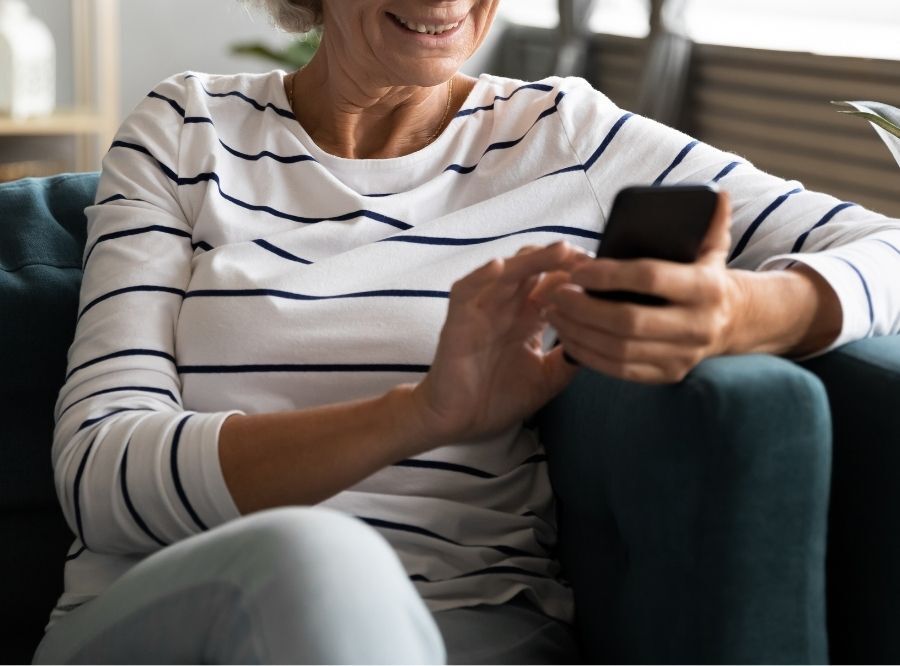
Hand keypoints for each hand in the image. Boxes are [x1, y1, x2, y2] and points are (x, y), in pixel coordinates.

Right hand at [409, 242, 589, 445]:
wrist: (458, 423)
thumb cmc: (497, 398)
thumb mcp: (546, 378)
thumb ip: (570, 357)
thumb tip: (605, 340)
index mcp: (528, 317)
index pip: (555, 283)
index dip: (578, 277)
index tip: (607, 277)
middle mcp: (506, 307)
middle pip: (535, 268)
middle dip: (563, 261)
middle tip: (591, 261)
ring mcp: (482, 310)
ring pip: (507, 272)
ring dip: (533, 259)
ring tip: (561, 251)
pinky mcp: (458, 320)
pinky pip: (466, 290)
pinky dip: (481, 277)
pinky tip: (500, 268)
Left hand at [541, 192, 742, 383]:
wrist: (732, 321)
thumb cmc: (707, 275)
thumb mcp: (713, 246)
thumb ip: (710, 220)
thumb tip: (717, 194)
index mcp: (706, 288)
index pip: (650, 278)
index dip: (609, 275)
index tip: (576, 271)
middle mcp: (697, 326)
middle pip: (629, 321)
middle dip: (585, 308)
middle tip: (556, 294)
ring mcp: (683, 355)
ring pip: (620, 350)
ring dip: (580, 332)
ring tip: (554, 314)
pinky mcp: (668, 375)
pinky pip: (620, 371)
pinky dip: (589, 356)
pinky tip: (568, 340)